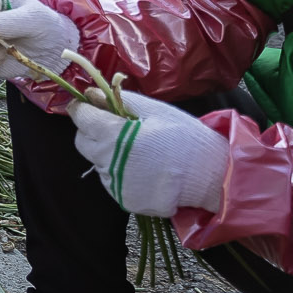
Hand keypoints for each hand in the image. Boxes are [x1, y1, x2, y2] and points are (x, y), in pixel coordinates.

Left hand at [66, 89, 229, 217]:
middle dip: (91, 132)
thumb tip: (91, 93)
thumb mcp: (154, 110)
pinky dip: (121, 173)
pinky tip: (144, 168)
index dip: (82, 108)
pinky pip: (113, 182)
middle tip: (114, 127)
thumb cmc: (184, 137)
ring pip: (98, 163)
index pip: (80, 117)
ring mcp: (115, 183)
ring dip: (109, 154)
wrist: (211, 175)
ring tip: (139, 151)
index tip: (88, 105)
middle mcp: (107, 161)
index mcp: (112, 135)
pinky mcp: (123, 199)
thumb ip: (118, 100)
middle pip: (82, 142)